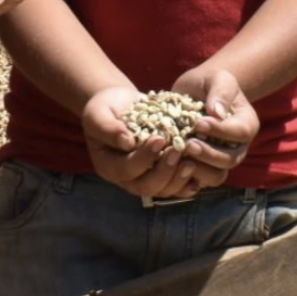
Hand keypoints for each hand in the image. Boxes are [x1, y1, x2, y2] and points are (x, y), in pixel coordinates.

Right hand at [82, 84, 206, 200]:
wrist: (120, 106)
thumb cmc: (105, 108)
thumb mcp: (98, 114)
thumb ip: (108, 128)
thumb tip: (127, 142)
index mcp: (109, 166)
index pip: (127, 169)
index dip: (144, 158)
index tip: (159, 138)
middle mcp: (127, 178)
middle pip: (147, 187)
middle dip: (164, 171)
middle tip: (178, 150)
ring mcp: (145, 178)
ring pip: (164, 190)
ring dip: (179, 178)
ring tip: (191, 161)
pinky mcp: (162, 174)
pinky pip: (176, 186)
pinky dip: (187, 183)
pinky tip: (198, 175)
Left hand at [167, 64, 258, 196]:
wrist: (195, 93)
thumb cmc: (209, 83)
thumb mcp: (218, 78)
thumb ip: (221, 92)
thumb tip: (217, 113)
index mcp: (246, 125)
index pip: (240, 133)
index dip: (220, 131)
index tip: (199, 122)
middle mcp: (237, 148)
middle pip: (230, 160)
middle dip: (209, 154)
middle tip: (188, 144)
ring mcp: (220, 161)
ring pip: (216, 176)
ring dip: (199, 170)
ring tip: (180, 155)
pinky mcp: (202, 170)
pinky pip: (197, 182)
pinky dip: (185, 178)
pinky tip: (172, 166)